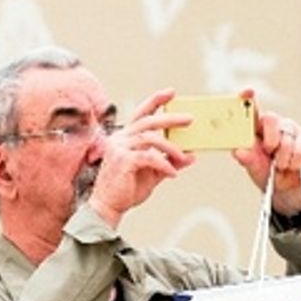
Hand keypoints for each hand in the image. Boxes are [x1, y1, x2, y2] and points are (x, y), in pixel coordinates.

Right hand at [86, 89, 194, 224]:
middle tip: (190, 119)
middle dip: (170, 118)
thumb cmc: (127, 190)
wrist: (109, 207)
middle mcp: (120, 139)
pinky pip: (149, 157)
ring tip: (183, 156)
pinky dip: (164, 164)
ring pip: (150, 138)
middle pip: (148, 121)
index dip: (155, 101)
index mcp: (125, 138)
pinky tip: (172, 174)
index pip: (141, 114)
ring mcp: (119, 148)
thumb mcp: (153, 174)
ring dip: (170, 147)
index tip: (171, 92)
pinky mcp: (122, 160)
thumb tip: (191, 156)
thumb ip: (169, 162)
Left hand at [233, 93, 300, 214]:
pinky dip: (295, 161)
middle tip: (269, 153)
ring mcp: (291, 129)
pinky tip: (292, 166)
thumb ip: (247, 159)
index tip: (248, 91)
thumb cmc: (265, 172)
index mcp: (255, 127)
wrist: (285, 188)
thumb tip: (239, 151)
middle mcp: (273, 123)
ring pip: (286, 138)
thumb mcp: (253, 167)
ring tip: (280, 166)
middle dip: (269, 139)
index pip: (251, 108)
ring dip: (282, 158)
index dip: (248, 98)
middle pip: (271, 119)